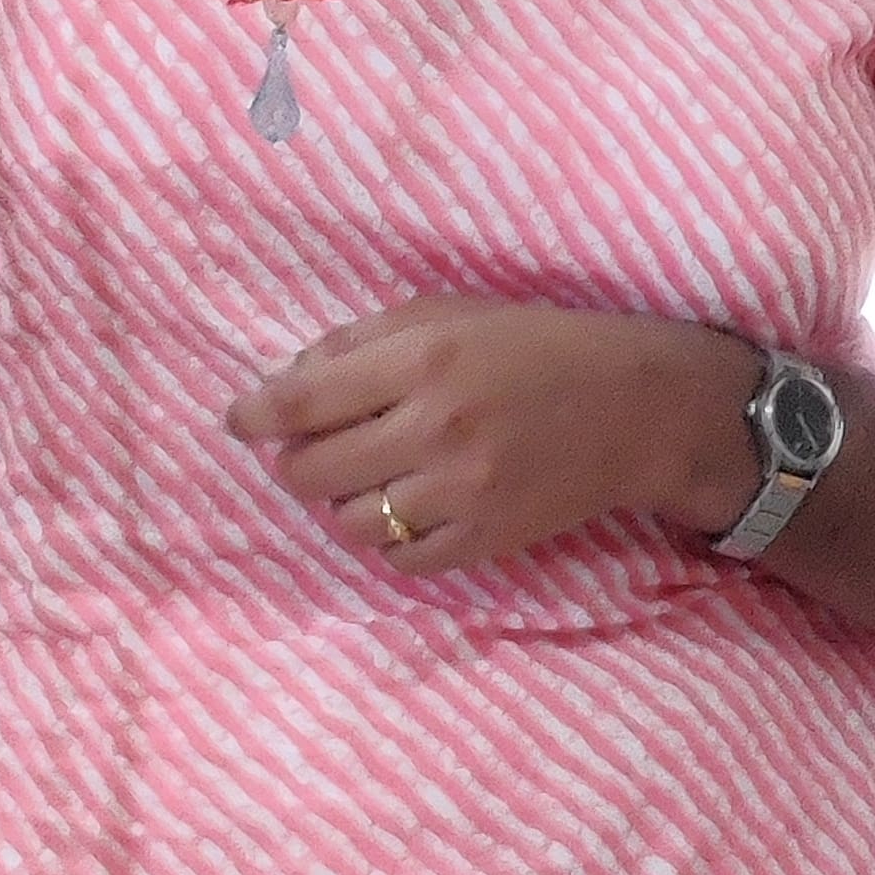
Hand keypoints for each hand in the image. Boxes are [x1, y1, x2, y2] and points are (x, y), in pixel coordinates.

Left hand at [226, 296, 760, 577]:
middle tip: (309, 453)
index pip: (302, 400)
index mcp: (424, 357)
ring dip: (341, 504)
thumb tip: (286, 380)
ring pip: (348, 523)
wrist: (635, 407)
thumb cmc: (537, 346)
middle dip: (294, 464)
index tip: (239, 421)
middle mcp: (436, 426)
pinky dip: (389, 541)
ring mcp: (461, 492)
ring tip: (365, 481)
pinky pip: (401, 561)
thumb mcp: (452, 313)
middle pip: (311, 472)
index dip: (255, 415)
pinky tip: (406, 511)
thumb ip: (364, 339)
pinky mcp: (486, 539)